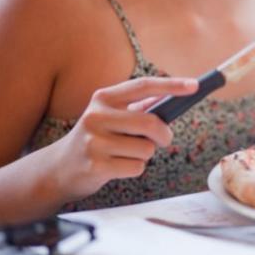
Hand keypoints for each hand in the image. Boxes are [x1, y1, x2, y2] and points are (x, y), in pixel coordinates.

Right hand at [50, 77, 197, 201]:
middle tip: (163, 139)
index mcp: (104, 98)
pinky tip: (117, 167)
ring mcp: (94, 141)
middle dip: (164, 134)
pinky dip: (135, 169)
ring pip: (145, 149)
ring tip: (125, 154)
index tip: (195, 85)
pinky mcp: (95, 165)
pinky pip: (136, 167)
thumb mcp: (112, 116)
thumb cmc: (96, 139)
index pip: (143, 85)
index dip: (171, 85)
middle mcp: (96, 116)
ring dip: (144, 155)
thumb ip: (139, 106)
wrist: (59, 168)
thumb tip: (171, 96)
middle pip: (150, 122)